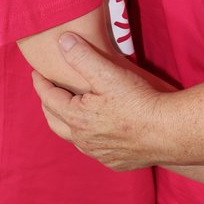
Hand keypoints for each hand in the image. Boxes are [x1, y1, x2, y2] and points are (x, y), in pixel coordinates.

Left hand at [32, 32, 165, 169]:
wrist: (168, 132)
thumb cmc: (138, 100)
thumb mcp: (108, 73)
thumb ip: (82, 56)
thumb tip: (62, 41)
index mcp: (76, 118)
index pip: (49, 98)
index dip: (40, 84)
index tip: (36, 73)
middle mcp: (83, 140)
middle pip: (55, 121)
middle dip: (48, 104)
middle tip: (48, 91)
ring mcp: (99, 153)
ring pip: (74, 138)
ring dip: (68, 123)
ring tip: (70, 111)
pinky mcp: (116, 162)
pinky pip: (95, 150)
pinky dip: (90, 138)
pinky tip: (98, 132)